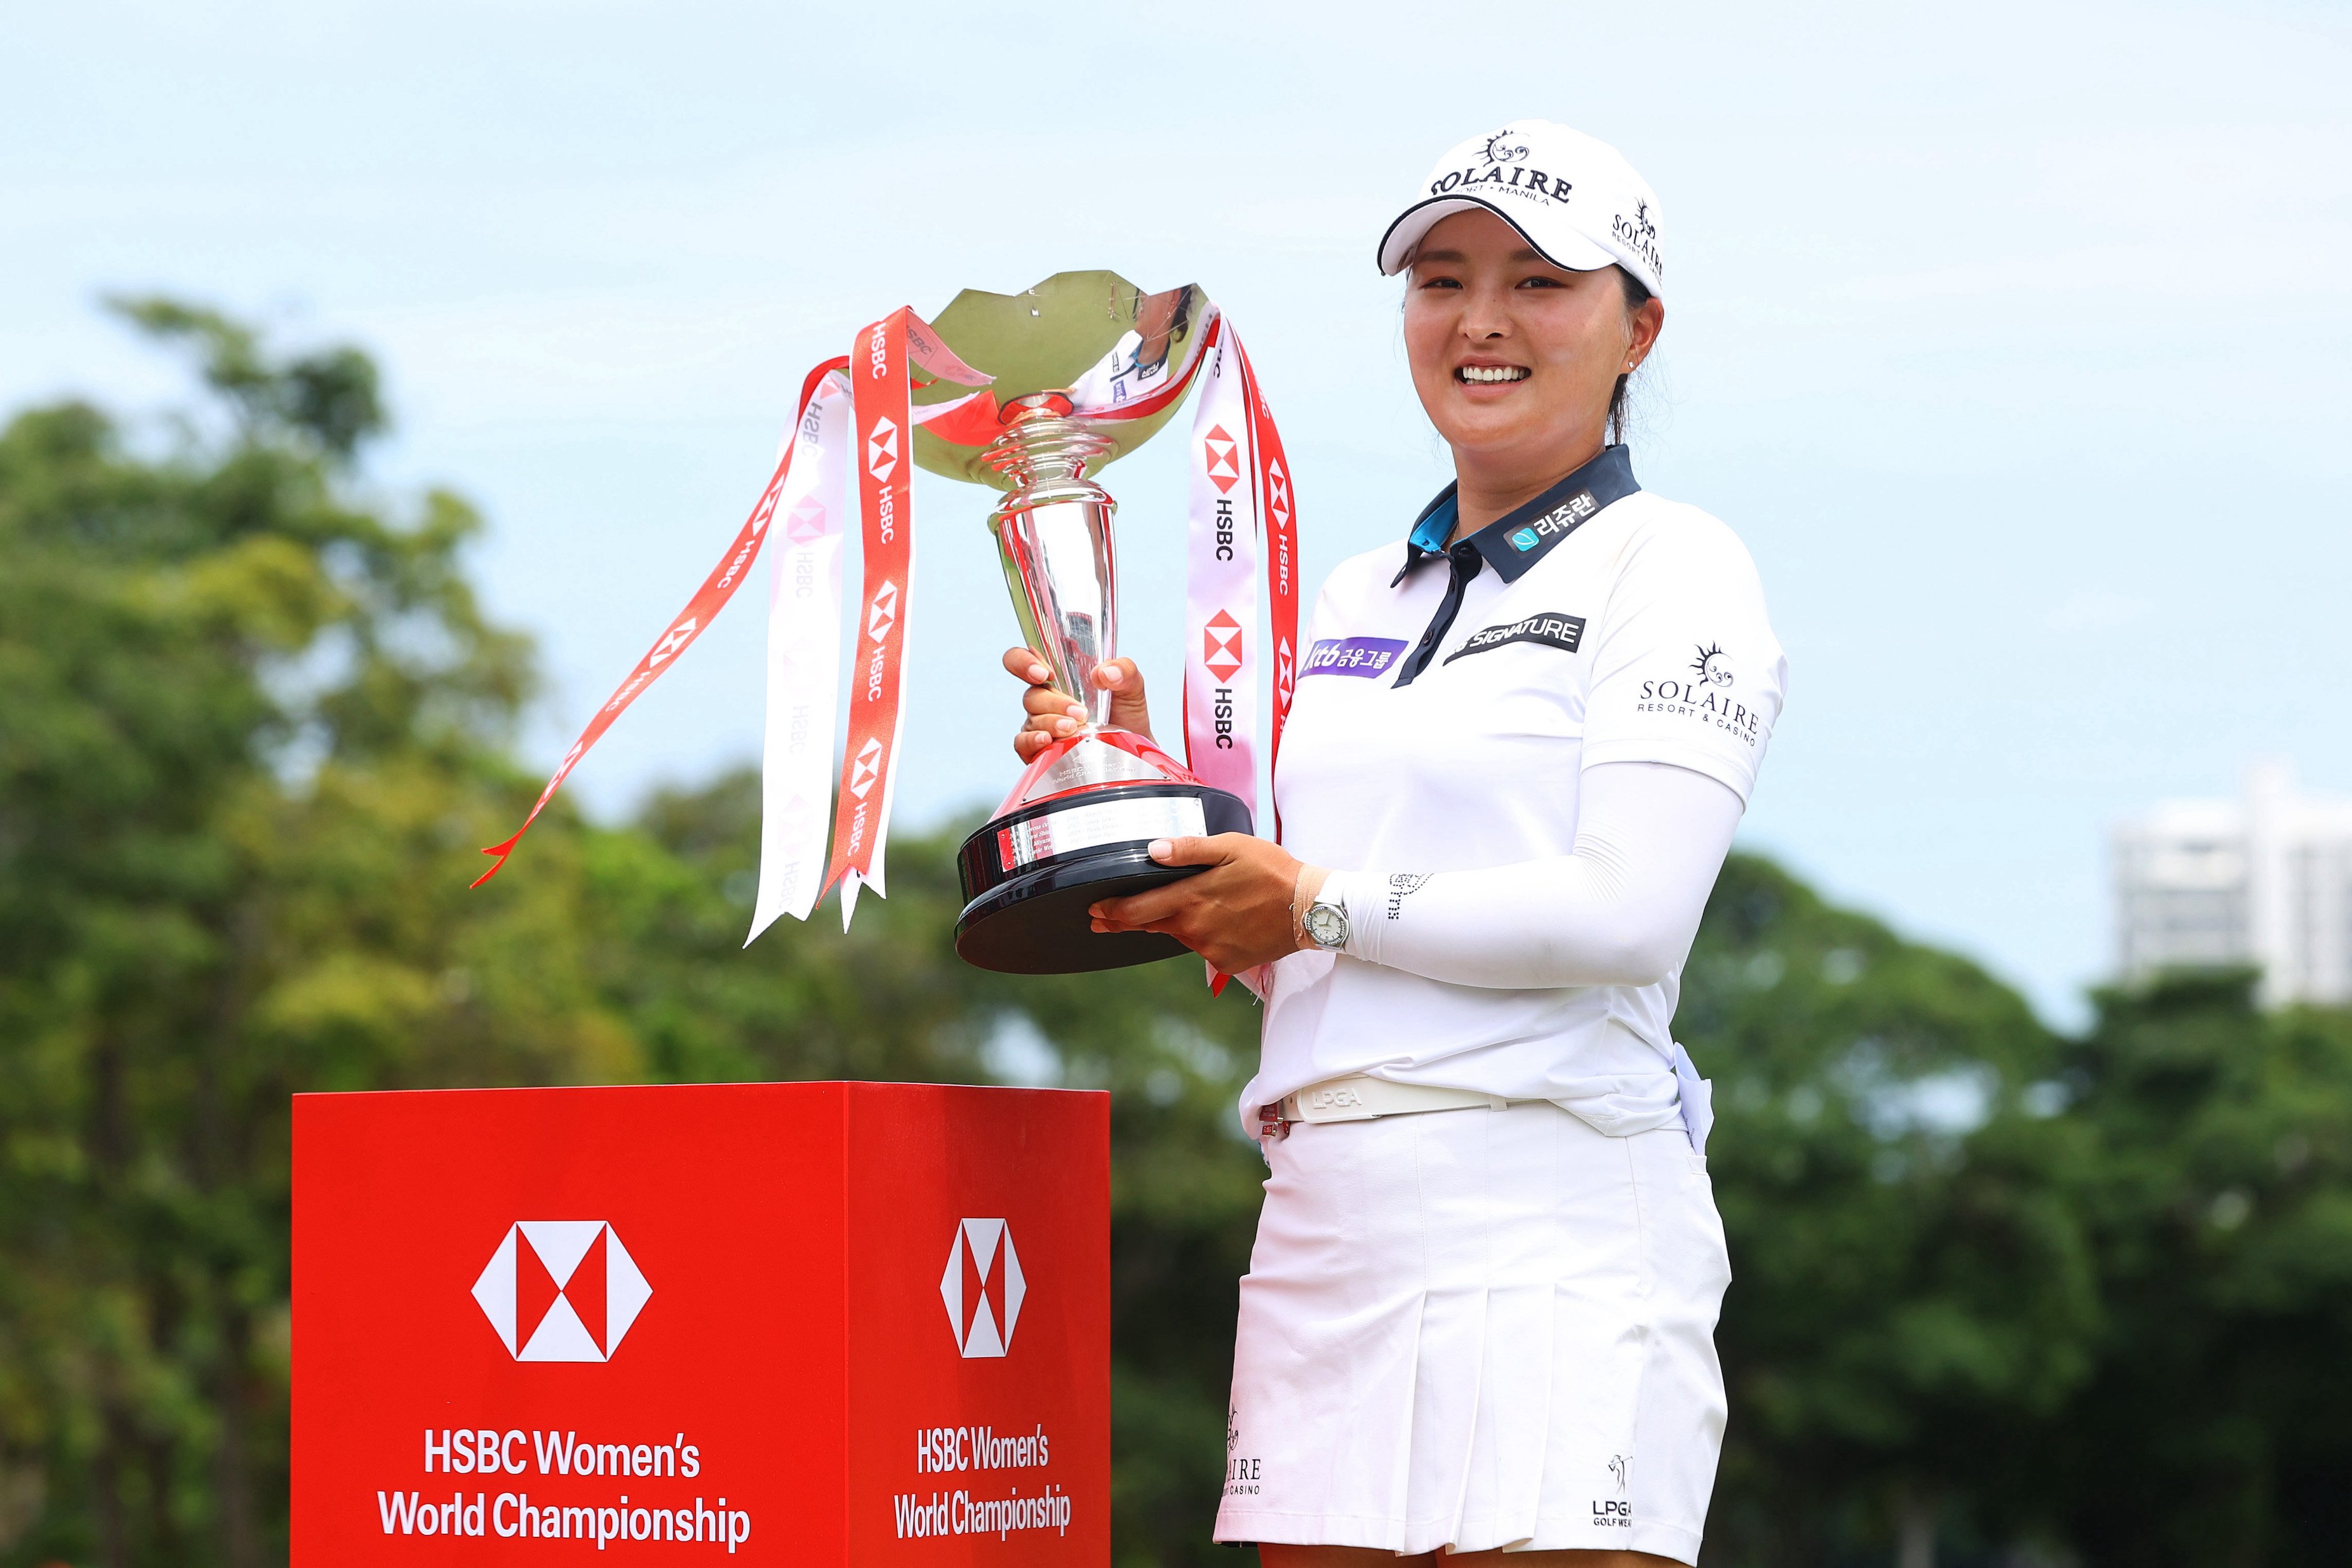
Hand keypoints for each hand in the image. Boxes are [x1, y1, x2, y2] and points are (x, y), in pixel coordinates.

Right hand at [1003, 647, 1154, 763]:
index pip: (1026, 660)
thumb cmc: (1125, 714)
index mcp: (1059, 677)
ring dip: (1052, 723)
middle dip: (1053, 702)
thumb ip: (1124, 670)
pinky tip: (1048, 741)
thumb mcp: (1132, 687)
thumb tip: (1104, 672)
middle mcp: (1045, 699)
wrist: (1132, 750)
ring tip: (1075, 729)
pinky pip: (1022, 743)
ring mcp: (1040, 725)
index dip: (1024, 662)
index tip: (1045, 673)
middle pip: (1030, 695)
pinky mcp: (1039, 749)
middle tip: (1080, 712)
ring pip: (1031, 719)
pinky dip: (1033, 741)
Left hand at [1088, 834, 1329, 973]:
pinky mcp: (1226, 963)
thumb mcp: (1231, 847)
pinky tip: (1222, 922)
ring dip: (1175, 924)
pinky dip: (1205, 936)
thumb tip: (1152, 851)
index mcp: (1191, 899)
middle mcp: (1195, 929)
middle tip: (1104, 921)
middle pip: (1150, 927)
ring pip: (1180, 936)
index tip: (1094, 911)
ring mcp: (1210, 950)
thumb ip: (1189, 849)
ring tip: (1193, 907)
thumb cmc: (1272, 870)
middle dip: (1124, 922)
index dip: (1111, 912)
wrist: (1309, 907)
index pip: (1137, 911)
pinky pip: (1204, 950)